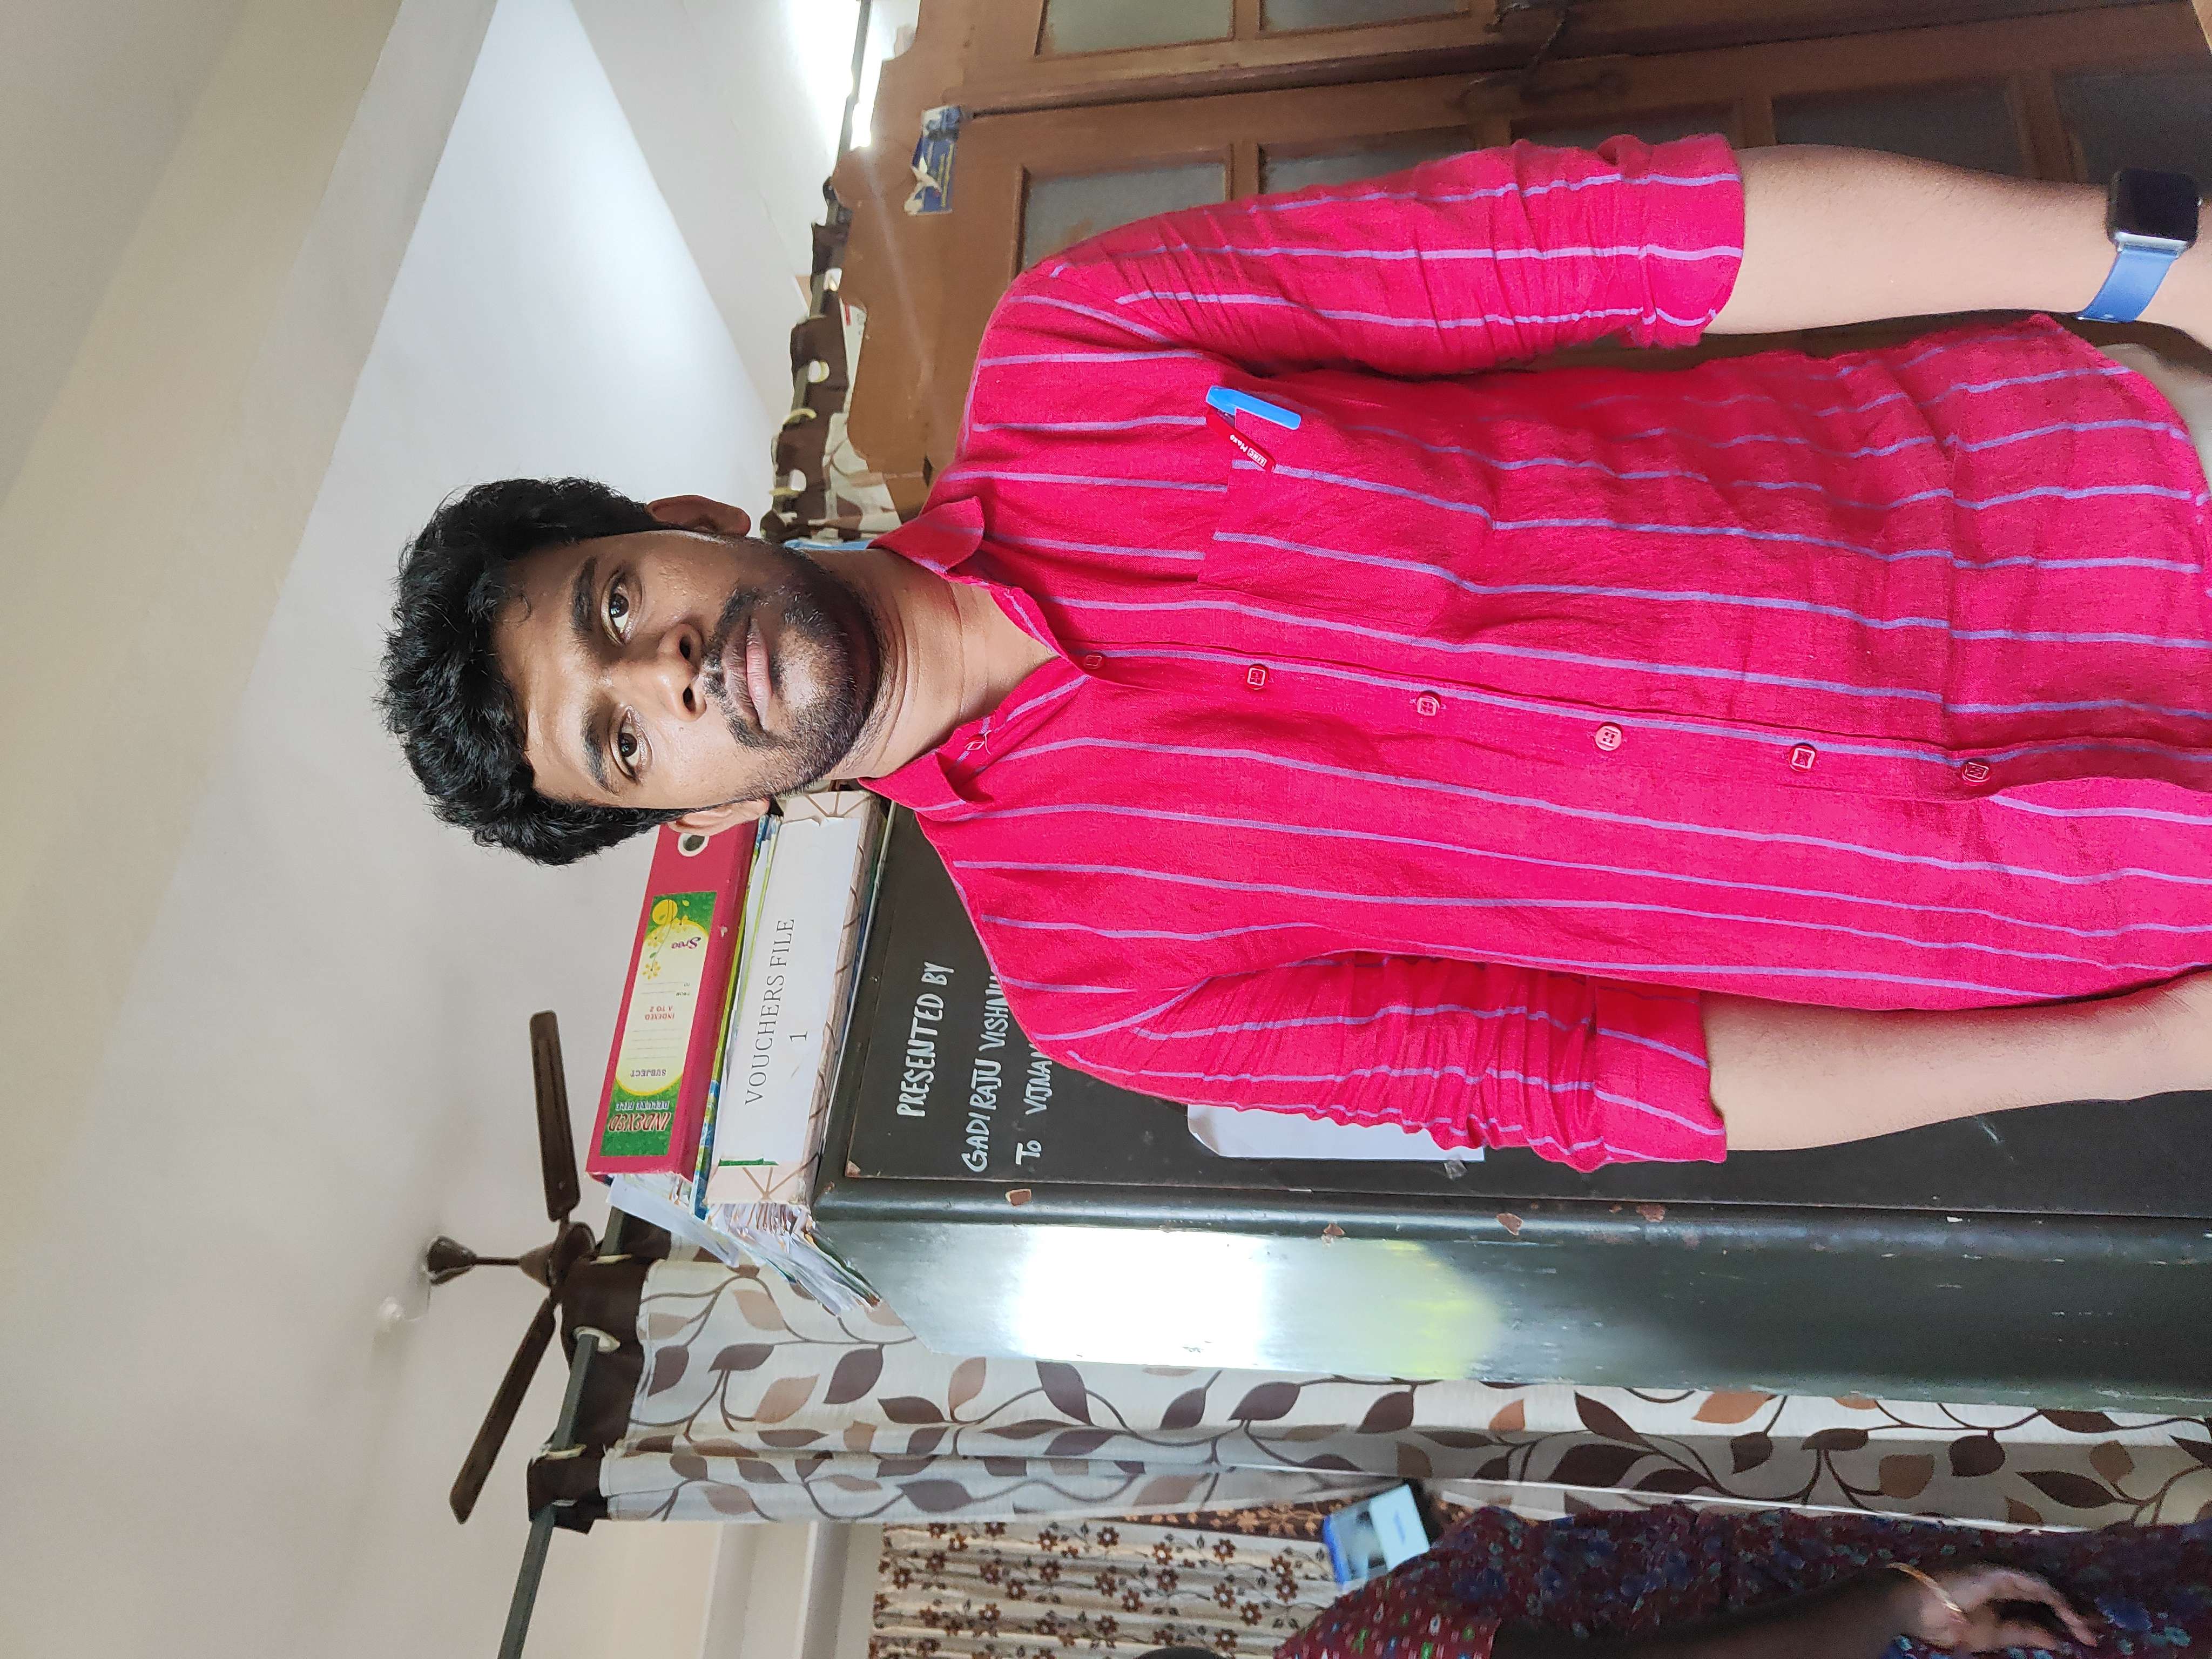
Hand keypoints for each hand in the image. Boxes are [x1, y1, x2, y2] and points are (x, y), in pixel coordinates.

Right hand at [1898, 1563, 2098, 1652]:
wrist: (1911, 1606)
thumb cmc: (1943, 1621)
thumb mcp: (1991, 1635)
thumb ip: (2022, 1633)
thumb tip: (2056, 1639)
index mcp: (1998, 1593)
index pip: (2037, 1604)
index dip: (2062, 1618)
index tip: (2085, 1635)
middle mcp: (2004, 1578)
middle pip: (2048, 1593)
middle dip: (2076, 1611)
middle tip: (2101, 1627)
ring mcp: (2002, 1572)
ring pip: (2048, 1589)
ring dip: (2073, 1609)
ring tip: (2094, 1627)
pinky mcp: (2000, 1571)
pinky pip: (2038, 1586)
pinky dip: (2059, 1602)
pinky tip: (2074, 1618)